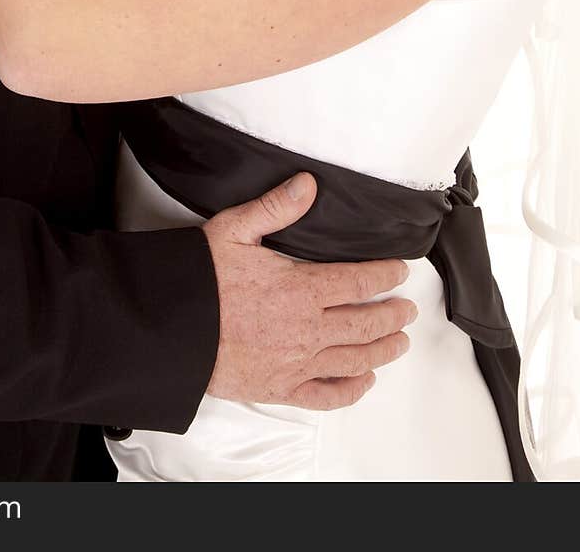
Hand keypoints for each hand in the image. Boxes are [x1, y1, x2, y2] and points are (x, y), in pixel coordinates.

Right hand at [203, 173, 415, 408]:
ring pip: (355, 359)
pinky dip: (351, 390)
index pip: (358, 281)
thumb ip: (276, 207)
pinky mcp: (281, 388)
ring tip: (399, 342)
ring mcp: (296, 363)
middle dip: (393, 315)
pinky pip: (327, 395)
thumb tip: (308, 184)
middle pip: (366, 323)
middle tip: (407, 309)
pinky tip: (363, 381)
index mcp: (299, 288)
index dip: (385, 275)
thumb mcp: (234, 230)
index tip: (400, 271)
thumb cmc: (200, 280)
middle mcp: (306, 329)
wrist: (172, 328)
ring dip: (383, 350)